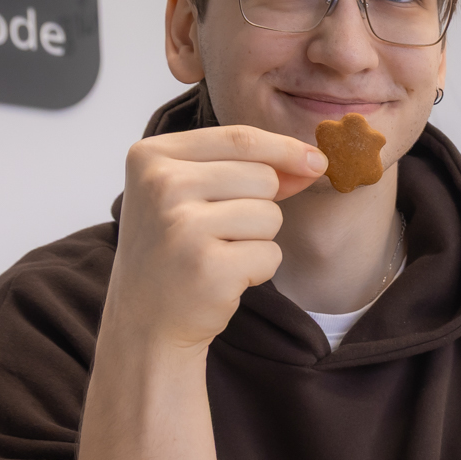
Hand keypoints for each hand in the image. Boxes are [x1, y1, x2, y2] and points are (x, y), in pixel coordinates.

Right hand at [109, 125, 326, 351]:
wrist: (145, 321)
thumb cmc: (173, 252)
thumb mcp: (191, 195)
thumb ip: (246, 170)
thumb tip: (312, 160)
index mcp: (151, 156)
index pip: (240, 138)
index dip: (285, 148)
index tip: (315, 160)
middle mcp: (162, 185)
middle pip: (262, 176)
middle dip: (260, 207)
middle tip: (218, 235)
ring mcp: (182, 226)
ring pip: (271, 215)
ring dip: (258, 240)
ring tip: (217, 255)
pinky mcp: (207, 267)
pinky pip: (271, 254)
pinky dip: (258, 270)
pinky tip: (222, 279)